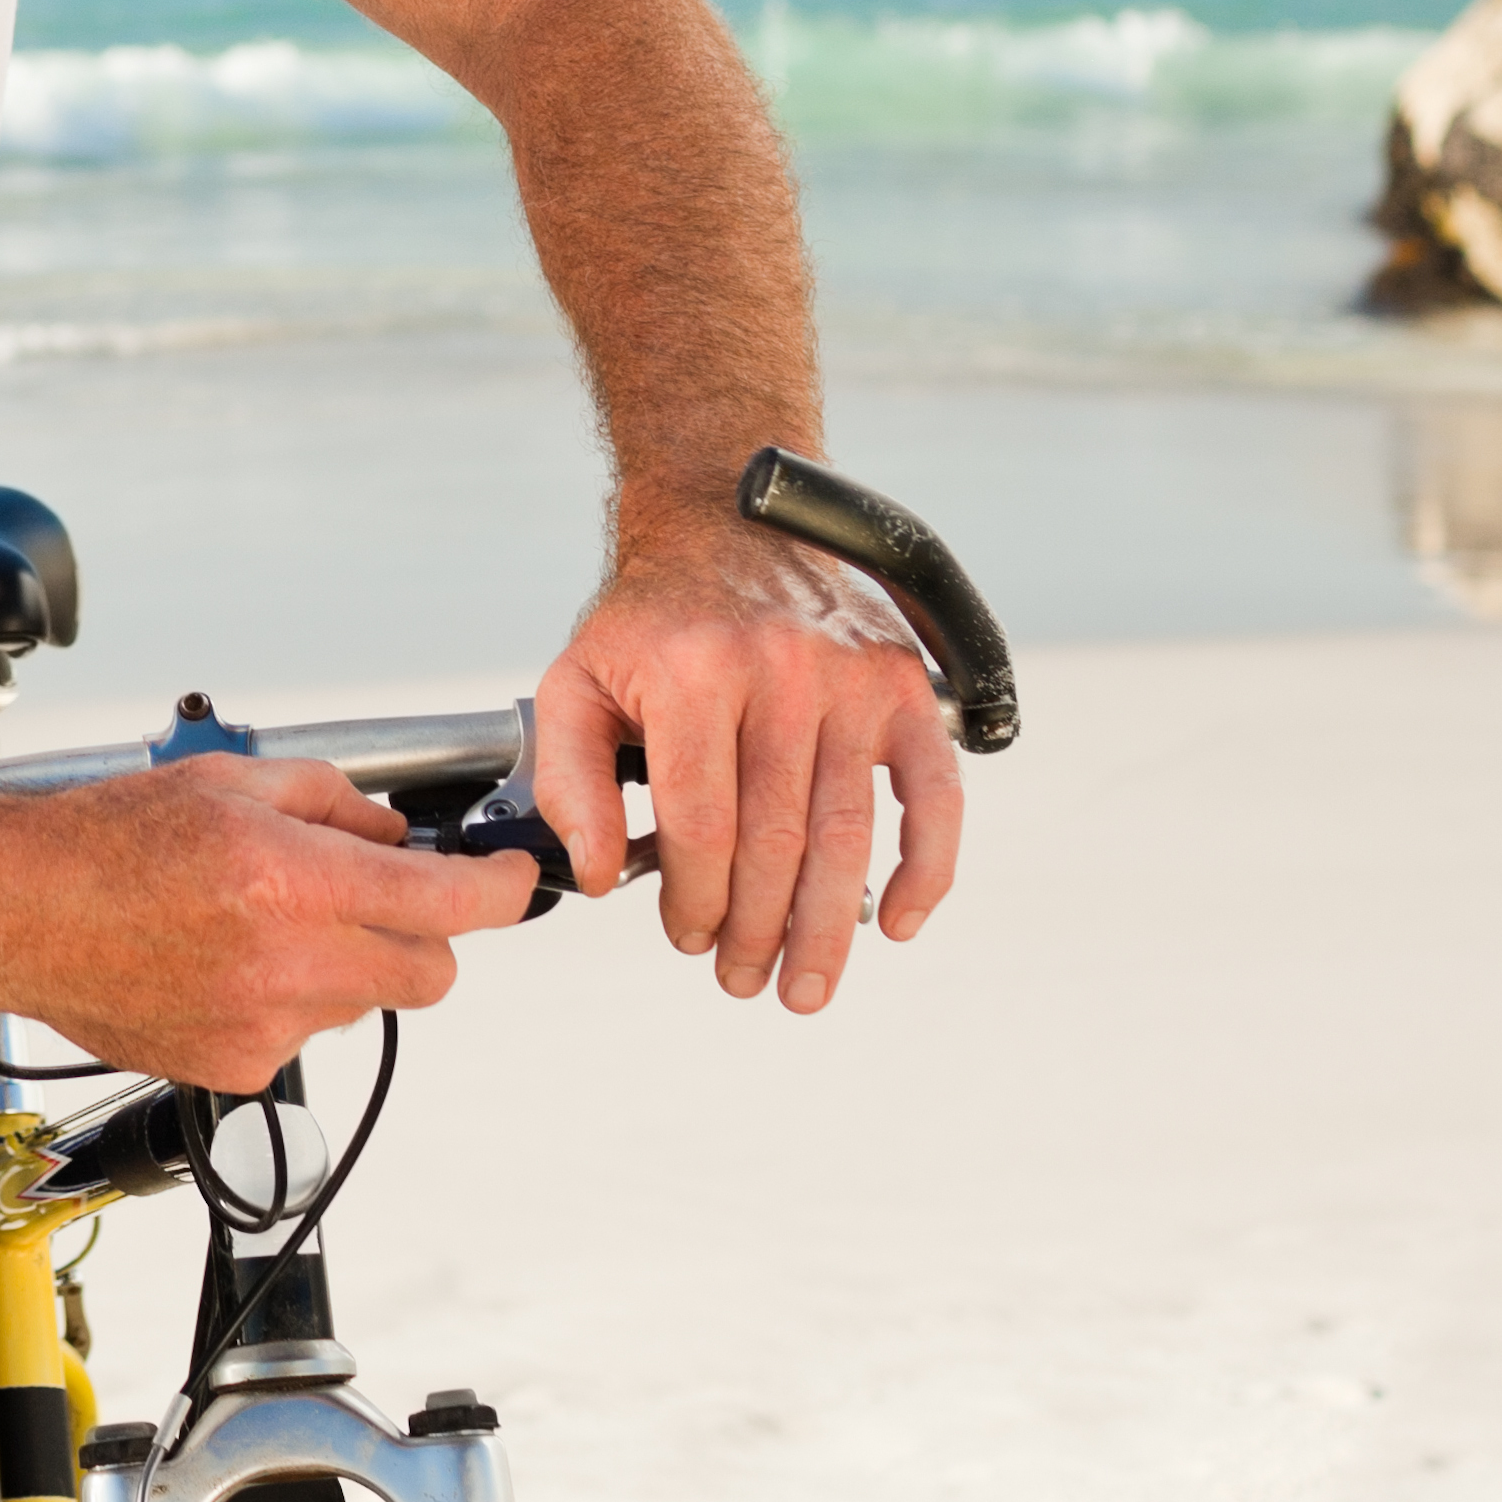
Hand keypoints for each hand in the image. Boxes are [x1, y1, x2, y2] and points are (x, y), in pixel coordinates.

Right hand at [0, 757, 536, 1092]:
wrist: (16, 911)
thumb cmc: (100, 841)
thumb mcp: (228, 780)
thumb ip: (329, 800)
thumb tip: (392, 831)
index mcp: (291, 881)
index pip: (448, 903)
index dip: (500, 890)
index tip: (514, 881)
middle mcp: (288, 965)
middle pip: (429, 972)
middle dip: (423, 932)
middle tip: (375, 895)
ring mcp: (265, 1028)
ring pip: (361, 1001)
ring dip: (343, 963)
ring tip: (257, 921)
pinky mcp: (236, 1069)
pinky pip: (303, 1035)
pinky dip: (287, 999)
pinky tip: (223, 962)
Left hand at [533, 527, 961, 1011]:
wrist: (724, 518)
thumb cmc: (648, 620)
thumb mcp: (576, 682)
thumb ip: (570, 780)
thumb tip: (596, 875)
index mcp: (691, 672)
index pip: (699, 823)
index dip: (693, 898)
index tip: (684, 936)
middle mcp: (779, 672)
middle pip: (775, 841)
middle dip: (759, 930)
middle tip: (745, 980)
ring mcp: (852, 679)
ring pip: (847, 835)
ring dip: (829, 927)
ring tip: (805, 983)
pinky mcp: (906, 687)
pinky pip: (932, 796)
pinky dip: (924, 869)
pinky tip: (896, 922)